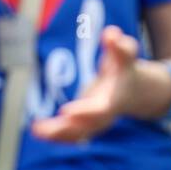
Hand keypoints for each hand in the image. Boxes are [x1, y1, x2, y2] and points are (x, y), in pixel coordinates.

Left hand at [31, 26, 138, 142]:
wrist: (134, 91)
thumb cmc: (125, 69)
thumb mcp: (125, 55)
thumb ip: (119, 46)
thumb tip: (110, 33)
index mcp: (114, 99)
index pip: (100, 110)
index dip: (84, 112)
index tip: (65, 112)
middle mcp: (105, 115)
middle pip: (86, 126)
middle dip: (68, 128)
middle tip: (44, 127)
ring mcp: (96, 123)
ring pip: (77, 134)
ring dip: (57, 135)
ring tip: (36, 129)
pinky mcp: (87, 125)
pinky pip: (72, 135)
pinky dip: (55, 136)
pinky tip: (36, 130)